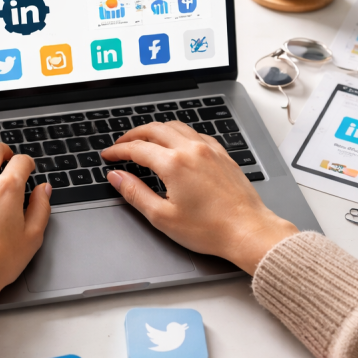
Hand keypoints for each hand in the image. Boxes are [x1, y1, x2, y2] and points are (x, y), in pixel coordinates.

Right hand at [101, 122, 296, 273]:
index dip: (118, 150)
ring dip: (156, 130)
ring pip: (176, 127)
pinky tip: (177, 144)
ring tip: (144, 140)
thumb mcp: (162, 217)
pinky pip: (196, 134)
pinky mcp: (222, 155)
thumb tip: (117, 177)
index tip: (109, 155)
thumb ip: (135, 193)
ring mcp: (209, 150)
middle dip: (133, 135)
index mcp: (174, 164)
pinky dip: (179, 134)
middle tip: (121, 144)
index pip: (137, 149)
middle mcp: (191, 150)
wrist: (248, 231)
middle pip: (154, 129)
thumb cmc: (210, 229)